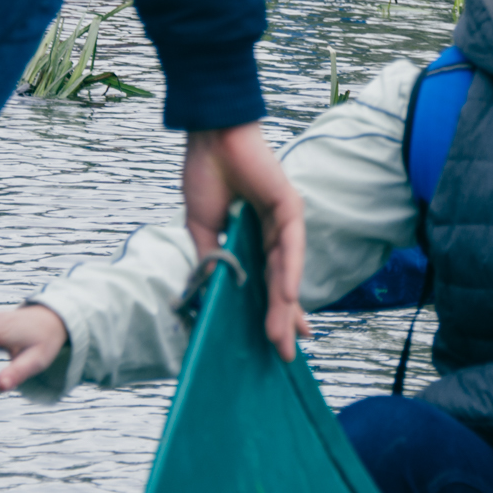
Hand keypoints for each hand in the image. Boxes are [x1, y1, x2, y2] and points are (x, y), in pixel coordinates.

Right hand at [183, 122, 309, 360]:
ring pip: (286, 272)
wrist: (210, 137)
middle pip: (280, 285)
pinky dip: (289, 270)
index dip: (272, 312)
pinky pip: (290, 245)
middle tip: (284, 355)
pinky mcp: (289, 206)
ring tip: (284, 337)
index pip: (267, 283)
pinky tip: (288, 296)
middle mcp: (276, 234)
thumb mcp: (202, 228)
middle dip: (282, 321)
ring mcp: (285, 221)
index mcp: (256, 239)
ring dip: (285, 306)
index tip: (272, 342)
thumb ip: (210, 260)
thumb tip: (209, 293)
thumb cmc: (205, 176)